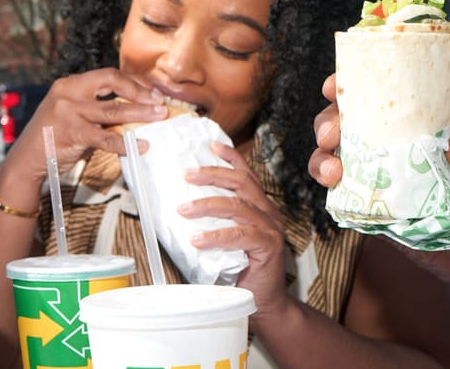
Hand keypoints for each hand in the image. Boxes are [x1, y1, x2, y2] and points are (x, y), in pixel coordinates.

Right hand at [0, 68, 166, 181]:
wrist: (27, 160)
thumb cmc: (57, 137)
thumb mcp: (76, 114)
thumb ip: (101, 109)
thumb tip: (140, 110)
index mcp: (72, 84)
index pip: (110, 75)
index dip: (136, 82)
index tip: (155, 92)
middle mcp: (68, 92)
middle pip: (113, 83)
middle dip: (141, 92)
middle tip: (160, 102)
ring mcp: (68, 111)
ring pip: (114, 109)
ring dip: (141, 113)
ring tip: (159, 117)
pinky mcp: (71, 132)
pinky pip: (105, 137)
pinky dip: (126, 143)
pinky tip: (141, 145)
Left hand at [176, 142, 288, 323]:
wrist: (264, 304)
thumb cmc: (243, 273)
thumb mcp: (226, 244)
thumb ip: (213, 226)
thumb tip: (178, 213)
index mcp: (261, 208)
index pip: (246, 176)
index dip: (230, 159)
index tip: (212, 145)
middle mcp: (268, 214)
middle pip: (242, 183)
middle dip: (213, 174)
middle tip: (187, 174)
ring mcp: (270, 229)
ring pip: (238, 206)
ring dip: (208, 204)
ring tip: (184, 209)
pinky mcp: (268, 247)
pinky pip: (241, 235)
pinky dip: (217, 236)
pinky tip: (197, 240)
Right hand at [309, 74, 449, 291]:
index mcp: (415, 123)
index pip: (377, 96)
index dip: (350, 85)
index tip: (335, 84)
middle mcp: (390, 148)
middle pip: (344, 124)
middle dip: (327, 121)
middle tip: (333, 131)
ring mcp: (379, 180)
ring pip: (334, 160)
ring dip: (322, 158)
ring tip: (333, 167)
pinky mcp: (375, 214)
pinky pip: (343, 200)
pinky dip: (333, 193)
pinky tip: (337, 188)